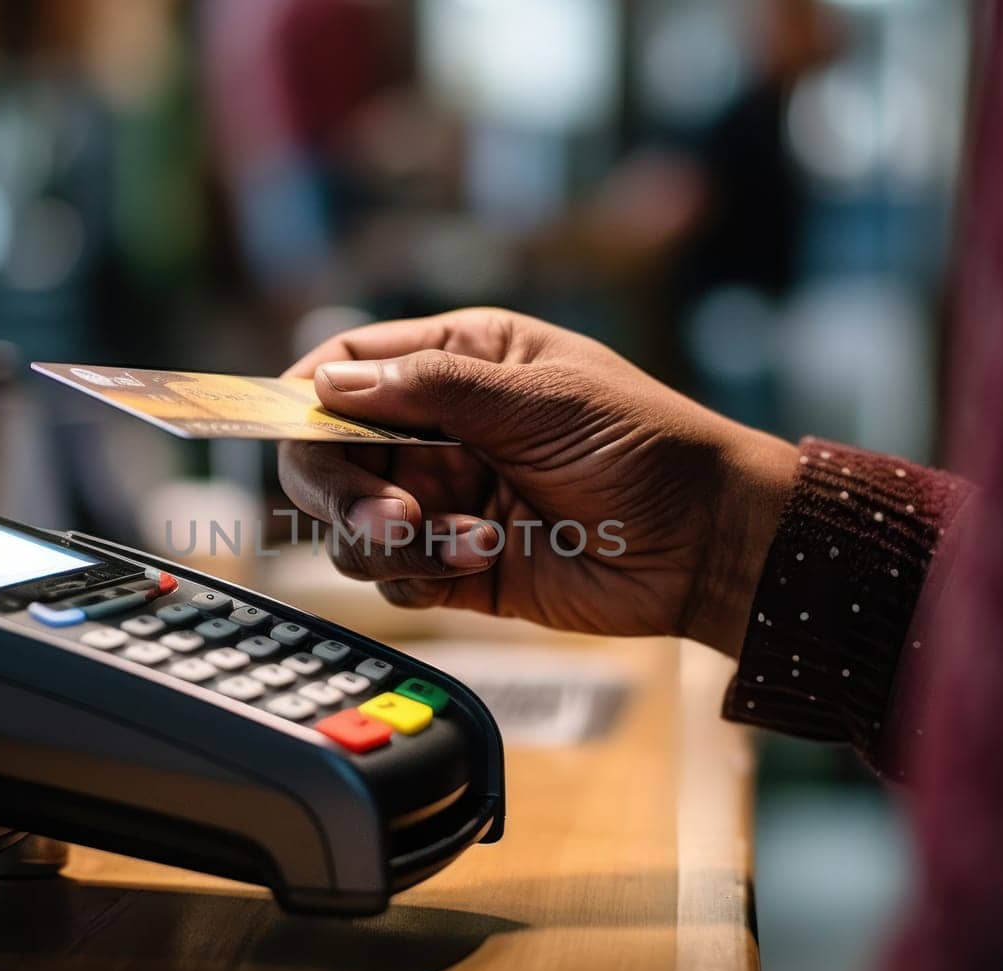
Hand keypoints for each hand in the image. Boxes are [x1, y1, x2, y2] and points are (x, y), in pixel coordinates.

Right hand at [279, 308, 797, 652]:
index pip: (349, 367)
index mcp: (458, 360)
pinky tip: (489, 557)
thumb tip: (330, 387)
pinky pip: (395, 577)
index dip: (308, 396)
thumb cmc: (644, 444)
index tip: (295, 426)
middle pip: (330, 454)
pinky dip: (425, 573)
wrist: (707, 542)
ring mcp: (443, 500)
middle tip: (386, 511)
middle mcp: (437, 429)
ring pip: (351, 524)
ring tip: (455, 538)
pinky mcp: (455, 568)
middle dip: (341, 487)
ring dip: (387, 537)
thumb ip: (435, 388)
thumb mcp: (542, 397)